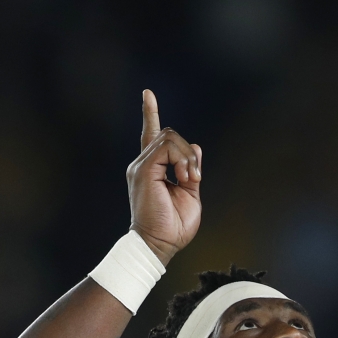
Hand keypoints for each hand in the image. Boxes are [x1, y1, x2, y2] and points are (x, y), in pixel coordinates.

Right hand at [127, 89, 201, 264]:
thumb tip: (196, 147)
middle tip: (194, 179)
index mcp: (152, 169)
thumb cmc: (174, 226)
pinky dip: (182, 159)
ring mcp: (141, 166)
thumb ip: (190, 170)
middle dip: (189, 153)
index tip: (147, 93)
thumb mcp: (189, 194)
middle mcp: (143, 164)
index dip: (150, 113)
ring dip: (187, 158)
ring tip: (189, 180)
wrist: (160, 243)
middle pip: (169, 135)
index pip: (151, 135)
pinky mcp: (143, 170)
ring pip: (169, 137)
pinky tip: (185, 177)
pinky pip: (166, 146)